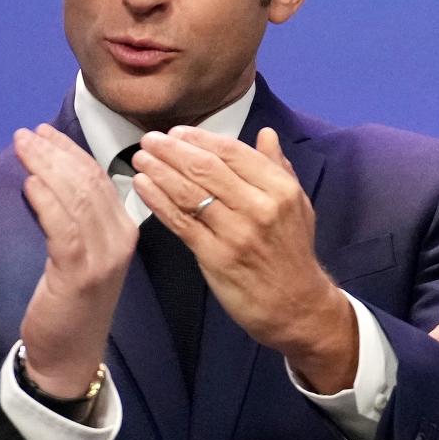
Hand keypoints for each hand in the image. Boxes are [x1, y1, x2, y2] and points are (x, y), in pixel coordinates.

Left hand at [13, 124, 137, 398]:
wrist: (69, 355)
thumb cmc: (70, 300)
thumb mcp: (77, 250)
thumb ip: (72, 214)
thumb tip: (47, 171)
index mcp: (124, 229)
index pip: (98, 177)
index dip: (69, 150)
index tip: (43, 132)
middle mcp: (120, 239)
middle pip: (88, 181)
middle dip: (55, 152)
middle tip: (26, 134)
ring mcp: (103, 257)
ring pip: (76, 198)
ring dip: (46, 167)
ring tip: (22, 147)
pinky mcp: (80, 274)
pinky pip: (64, 228)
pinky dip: (47, 201)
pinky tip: (30, 183)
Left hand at [132, 125, 355, 392]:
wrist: (298, 306)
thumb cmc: (292, 252)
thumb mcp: (297, 205)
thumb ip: (277, 167)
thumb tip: (265, 134)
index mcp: (279, 189)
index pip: (232, 153)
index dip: (200, 139)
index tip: (176, 132)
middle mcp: (259, 207)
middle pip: (205, 169)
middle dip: (172, 150)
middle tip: (150, 140)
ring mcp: (236, 233)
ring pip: (189, 193)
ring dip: (159, 171)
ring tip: (140, 158)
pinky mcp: (215, 257)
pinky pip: (180, 222)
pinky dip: (158, 201)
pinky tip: (143, 186)